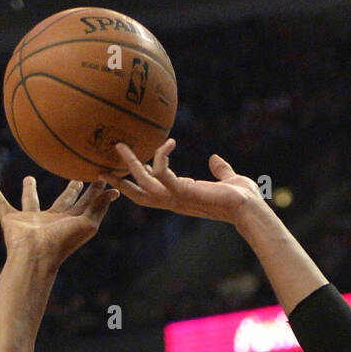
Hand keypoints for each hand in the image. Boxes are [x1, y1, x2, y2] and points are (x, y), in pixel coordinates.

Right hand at [0, 176, 118, 265]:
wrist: (36, 255)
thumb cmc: (63, 241)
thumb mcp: (87, 223)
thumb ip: (98, 207)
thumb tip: (114, 191)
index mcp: (70, 222)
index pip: (84, 203)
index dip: (92, 191)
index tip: (99, 175)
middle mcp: (52, 220)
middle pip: (63, 202)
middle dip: (70, 191)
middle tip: (74, 176)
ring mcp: (31, 221)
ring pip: (30, 202)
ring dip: (29, 190)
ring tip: (29, 177)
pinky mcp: (11, 221)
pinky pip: (1, 205)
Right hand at [102, 140, 263, 224]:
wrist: (250, 208)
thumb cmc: (242, 198)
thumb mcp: (228, 179)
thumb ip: (220, 170)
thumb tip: (214, 160)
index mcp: (180, 198)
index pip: (150, 193)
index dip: (135, 182)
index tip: (122, 170)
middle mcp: (174, 201)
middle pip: (137, 194)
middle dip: (119, 181)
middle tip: (100, 167)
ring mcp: (177, 198)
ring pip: (142, 183)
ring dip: (130, 164)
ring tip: (119, 144)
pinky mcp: (182, 192)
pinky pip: (161, 173)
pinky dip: (161, 156)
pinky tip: (168, 142)